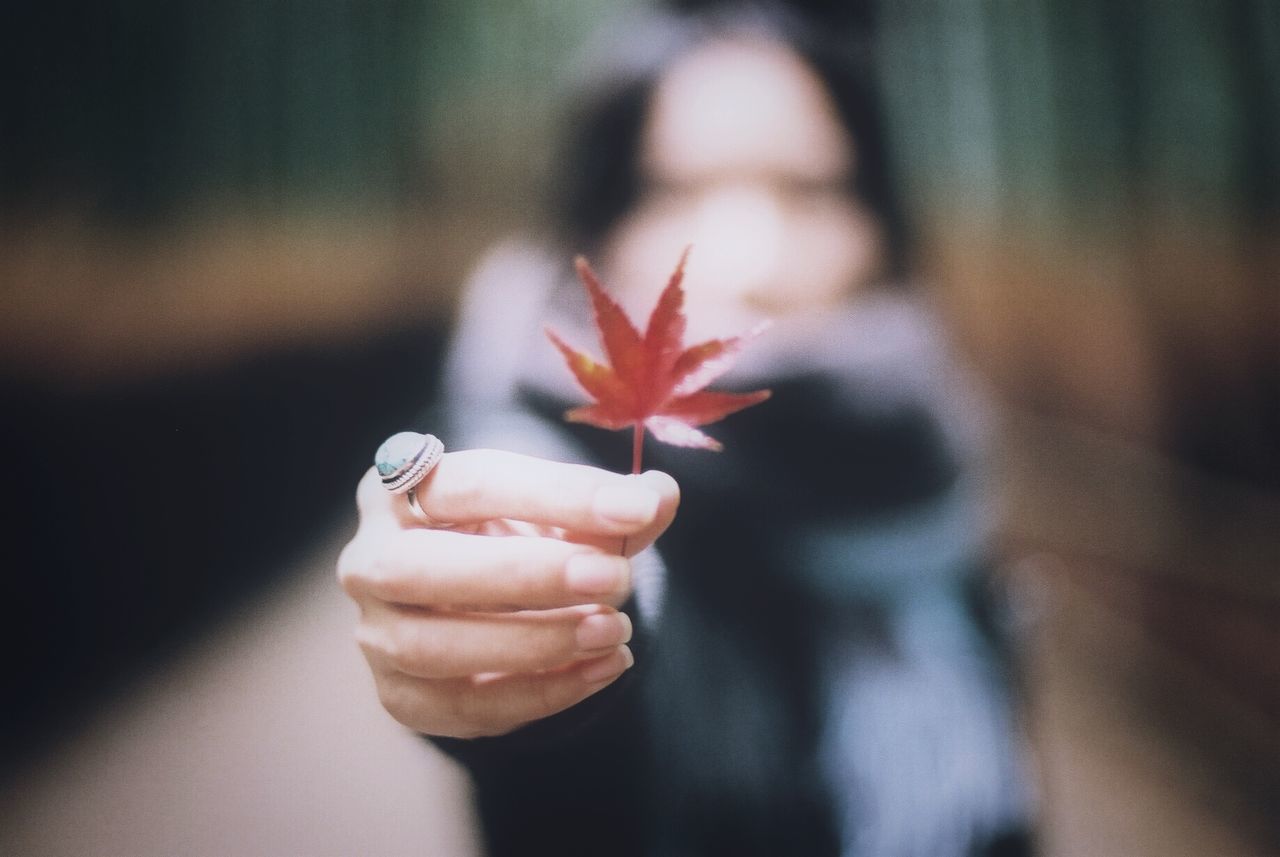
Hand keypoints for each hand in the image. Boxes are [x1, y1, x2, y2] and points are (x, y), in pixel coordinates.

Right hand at [337, 449, 678, 738]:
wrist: (477, 599)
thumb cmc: (516, 535)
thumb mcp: (564, 509)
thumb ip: (612, 505)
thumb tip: (660, 496)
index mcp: (404, 484)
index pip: (471, 483)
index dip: (558, 495)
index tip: (636, 508)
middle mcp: (371, 555)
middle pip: (426, 566)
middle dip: (527, 575)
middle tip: (615, 578)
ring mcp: (377, 631)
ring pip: (434, 646)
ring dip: (534, 642)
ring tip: (615, 630)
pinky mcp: (399, 696)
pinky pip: (463, 707)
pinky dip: (540, 693)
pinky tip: (603, 670)